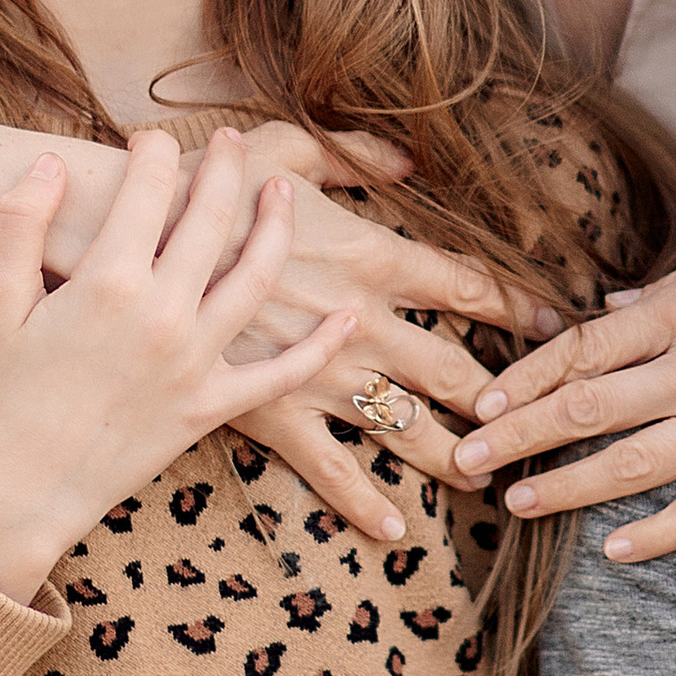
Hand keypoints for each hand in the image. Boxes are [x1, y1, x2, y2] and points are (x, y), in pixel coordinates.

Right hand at [0, 135, 361, 601]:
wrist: (14, 493)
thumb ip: (20, 224)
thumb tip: (49, 162)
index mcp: (106, 282)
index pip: (147, 189)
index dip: (153, 153)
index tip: (151, 139)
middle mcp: (163, 314)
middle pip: (210, 221)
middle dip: (222, 169)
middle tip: (227, 141)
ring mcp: (195, 362)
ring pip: (255, 278)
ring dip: (275, 228)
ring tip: (282, 193)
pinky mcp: (211, 407)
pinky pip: (280, 374)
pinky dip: (319, 346)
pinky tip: (346, 316)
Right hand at [42, 125, 563, 548]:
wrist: (124, 239)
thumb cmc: (205, 183)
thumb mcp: (287, 145)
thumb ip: (357, 156)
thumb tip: (413, 160)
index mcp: (369, 253)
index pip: (466, 285)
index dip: (516, 306)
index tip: (552, 327)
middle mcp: (358, 319)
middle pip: (453, 367)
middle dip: (504, 396)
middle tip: (542, 416)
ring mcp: (317, 372)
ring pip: (407, 426)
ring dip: (455, 454)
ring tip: (490, 477)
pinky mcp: (270, 412)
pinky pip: (331, 469)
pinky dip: (365, 503)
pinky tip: (396, 530)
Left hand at [449, 230, 675, 560]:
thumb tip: (617, 309)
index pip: (586, 345)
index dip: (528, 376)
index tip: (486, 399)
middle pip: (587, 407)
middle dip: (518, 435)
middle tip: (466, 459)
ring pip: (629, 465)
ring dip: (565, 486)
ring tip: (518, 501)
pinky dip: (657, 535)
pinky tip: (617, 550)